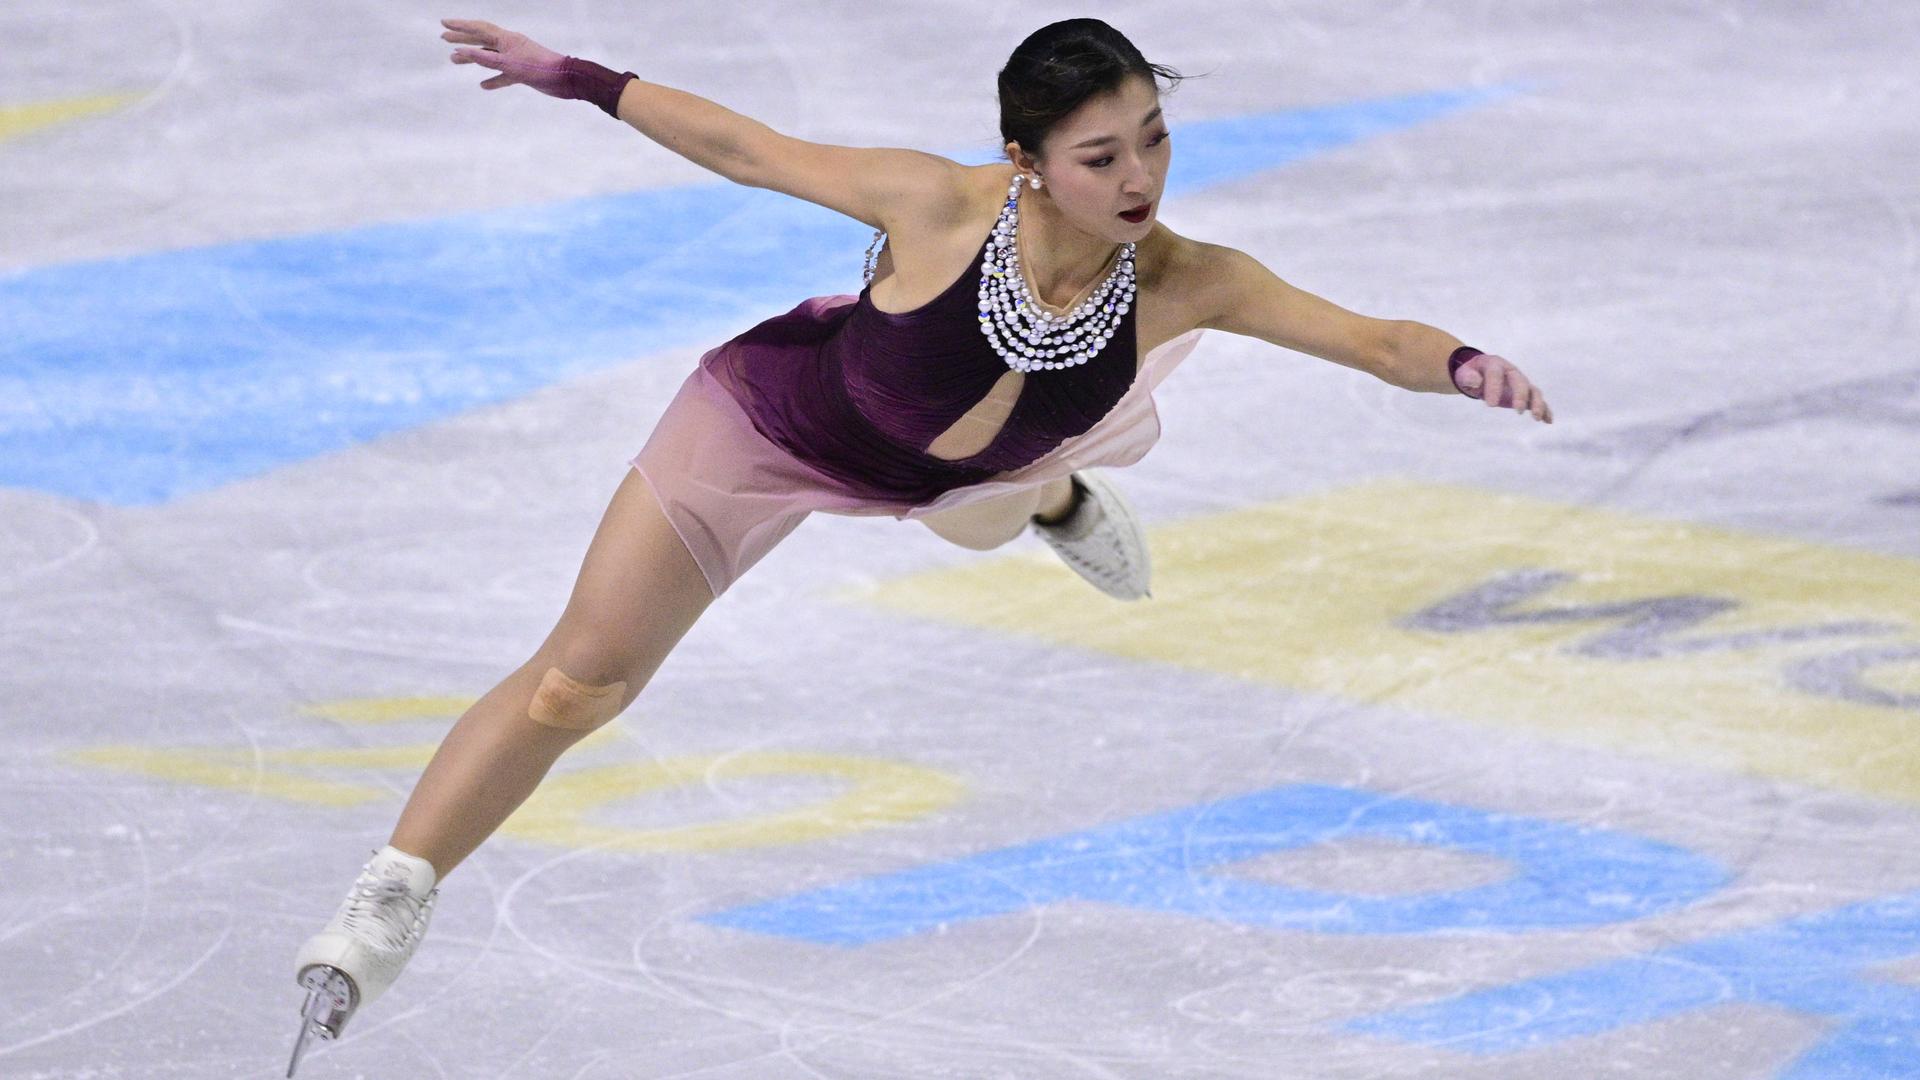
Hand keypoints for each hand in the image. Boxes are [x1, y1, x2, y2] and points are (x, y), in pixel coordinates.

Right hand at [442, 18, 569, 95]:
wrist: (565, 80)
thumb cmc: (538, 68)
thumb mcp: (508, 64)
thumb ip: (485, 59)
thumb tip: (461, 50)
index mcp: (506, 39)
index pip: (478, 29)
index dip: (460, 26)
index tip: (443, 24)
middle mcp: (510, 46)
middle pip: (482, 40)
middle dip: (462, 38)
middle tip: (444, 38)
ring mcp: (516, 59)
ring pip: (490, 57)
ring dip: (473, 58)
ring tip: (454, 60)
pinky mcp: (522, 73)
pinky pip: (503, 75)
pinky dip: (493, 79)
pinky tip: (483, 85)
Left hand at [1454, 353, 1553, 423]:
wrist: (1478, 373)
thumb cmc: (1470, 374)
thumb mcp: (1464, 373)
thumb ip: (1467, 377)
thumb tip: (1476, 382)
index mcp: (1495, 364)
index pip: (1496, 373)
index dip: (1494, 387)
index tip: (1490, 405)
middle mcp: (1511, 372)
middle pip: (1520, 381)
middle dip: (1520, 395)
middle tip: (1517, 410)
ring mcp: (1520, 382)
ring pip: (1532, 391)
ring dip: (1537, 403)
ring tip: (1536, 417)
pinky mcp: (1524, 394)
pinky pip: (1536, 401)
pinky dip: (1544, 409)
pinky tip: (1548, 421)